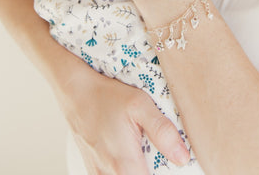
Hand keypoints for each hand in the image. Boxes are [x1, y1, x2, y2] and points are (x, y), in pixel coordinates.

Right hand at [57, 68, 189, 174]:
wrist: (76, 91)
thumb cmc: (107, 96)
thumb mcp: (140, 104)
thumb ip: (162, 131)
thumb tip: (183, 157)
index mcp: (125, 164)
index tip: (172, 165)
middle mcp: (109, 174)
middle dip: (151, 172)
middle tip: (157, 157)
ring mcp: (98, 173)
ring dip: (136, 172)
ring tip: (145, 158)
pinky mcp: (92, 168)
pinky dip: (123, 172)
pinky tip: (130, 161)